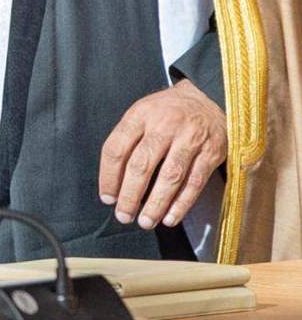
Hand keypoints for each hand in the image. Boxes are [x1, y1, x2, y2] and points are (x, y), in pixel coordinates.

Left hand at [98, 79, 226, 229]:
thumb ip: (127, 142)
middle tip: (123, 216)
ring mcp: (191, 138)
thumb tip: (114, 184)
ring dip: (156, 204)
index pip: (116, 148)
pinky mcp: (212, 151)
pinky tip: (169, 218)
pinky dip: (181, 203)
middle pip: (141, 165)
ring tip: (145, 222)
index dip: (108, 176)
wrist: (210, 97)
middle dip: (130, 195)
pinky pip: (194, 182)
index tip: (107, 198)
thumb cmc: (166, 113)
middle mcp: (165, 124)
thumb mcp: (142, 114)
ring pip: (170, 176)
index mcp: (140, 115)